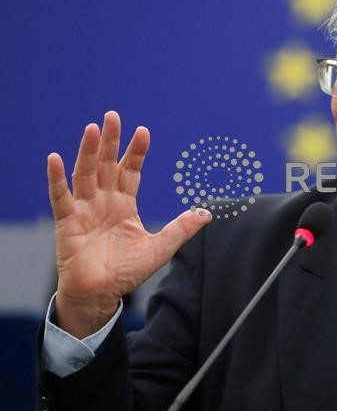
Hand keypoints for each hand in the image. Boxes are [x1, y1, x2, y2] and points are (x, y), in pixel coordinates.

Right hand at [47, 111, 210, 337]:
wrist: (101, 294)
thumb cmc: (127, 272)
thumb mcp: (160, 248)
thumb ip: (181, 229)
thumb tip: (206, 213)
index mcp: (125, 204)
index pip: (131, 171)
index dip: (136, 152)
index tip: (143, 131)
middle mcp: (104, 201)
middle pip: (107, 165)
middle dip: (110, 141)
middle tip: (113, 116)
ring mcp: (85, 210)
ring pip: (86, 174)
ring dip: (88, 151)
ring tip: (92, 129)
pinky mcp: (67, 222)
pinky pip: (61, 197)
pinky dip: (58, 179)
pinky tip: (56, 159)